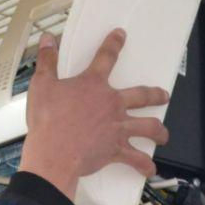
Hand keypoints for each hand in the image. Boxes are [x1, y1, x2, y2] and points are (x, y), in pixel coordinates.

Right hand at [19, 29, 169, 199]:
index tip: (120, 35)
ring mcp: (118, 127)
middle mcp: (112, 104)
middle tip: (162, 96)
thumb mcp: (41, 85)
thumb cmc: (47, 121)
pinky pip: (136, 158)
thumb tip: (48, 40)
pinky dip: (144, 165)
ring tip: (163, 135)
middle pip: (142, 95)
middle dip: (154, 95)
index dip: (113, 44)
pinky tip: (149, 169)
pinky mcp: (116, 149)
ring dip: (158, 131)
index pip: (106, 58)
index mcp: (93, 85)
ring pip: (148, 126)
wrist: (54, 152)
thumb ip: (47, 61)